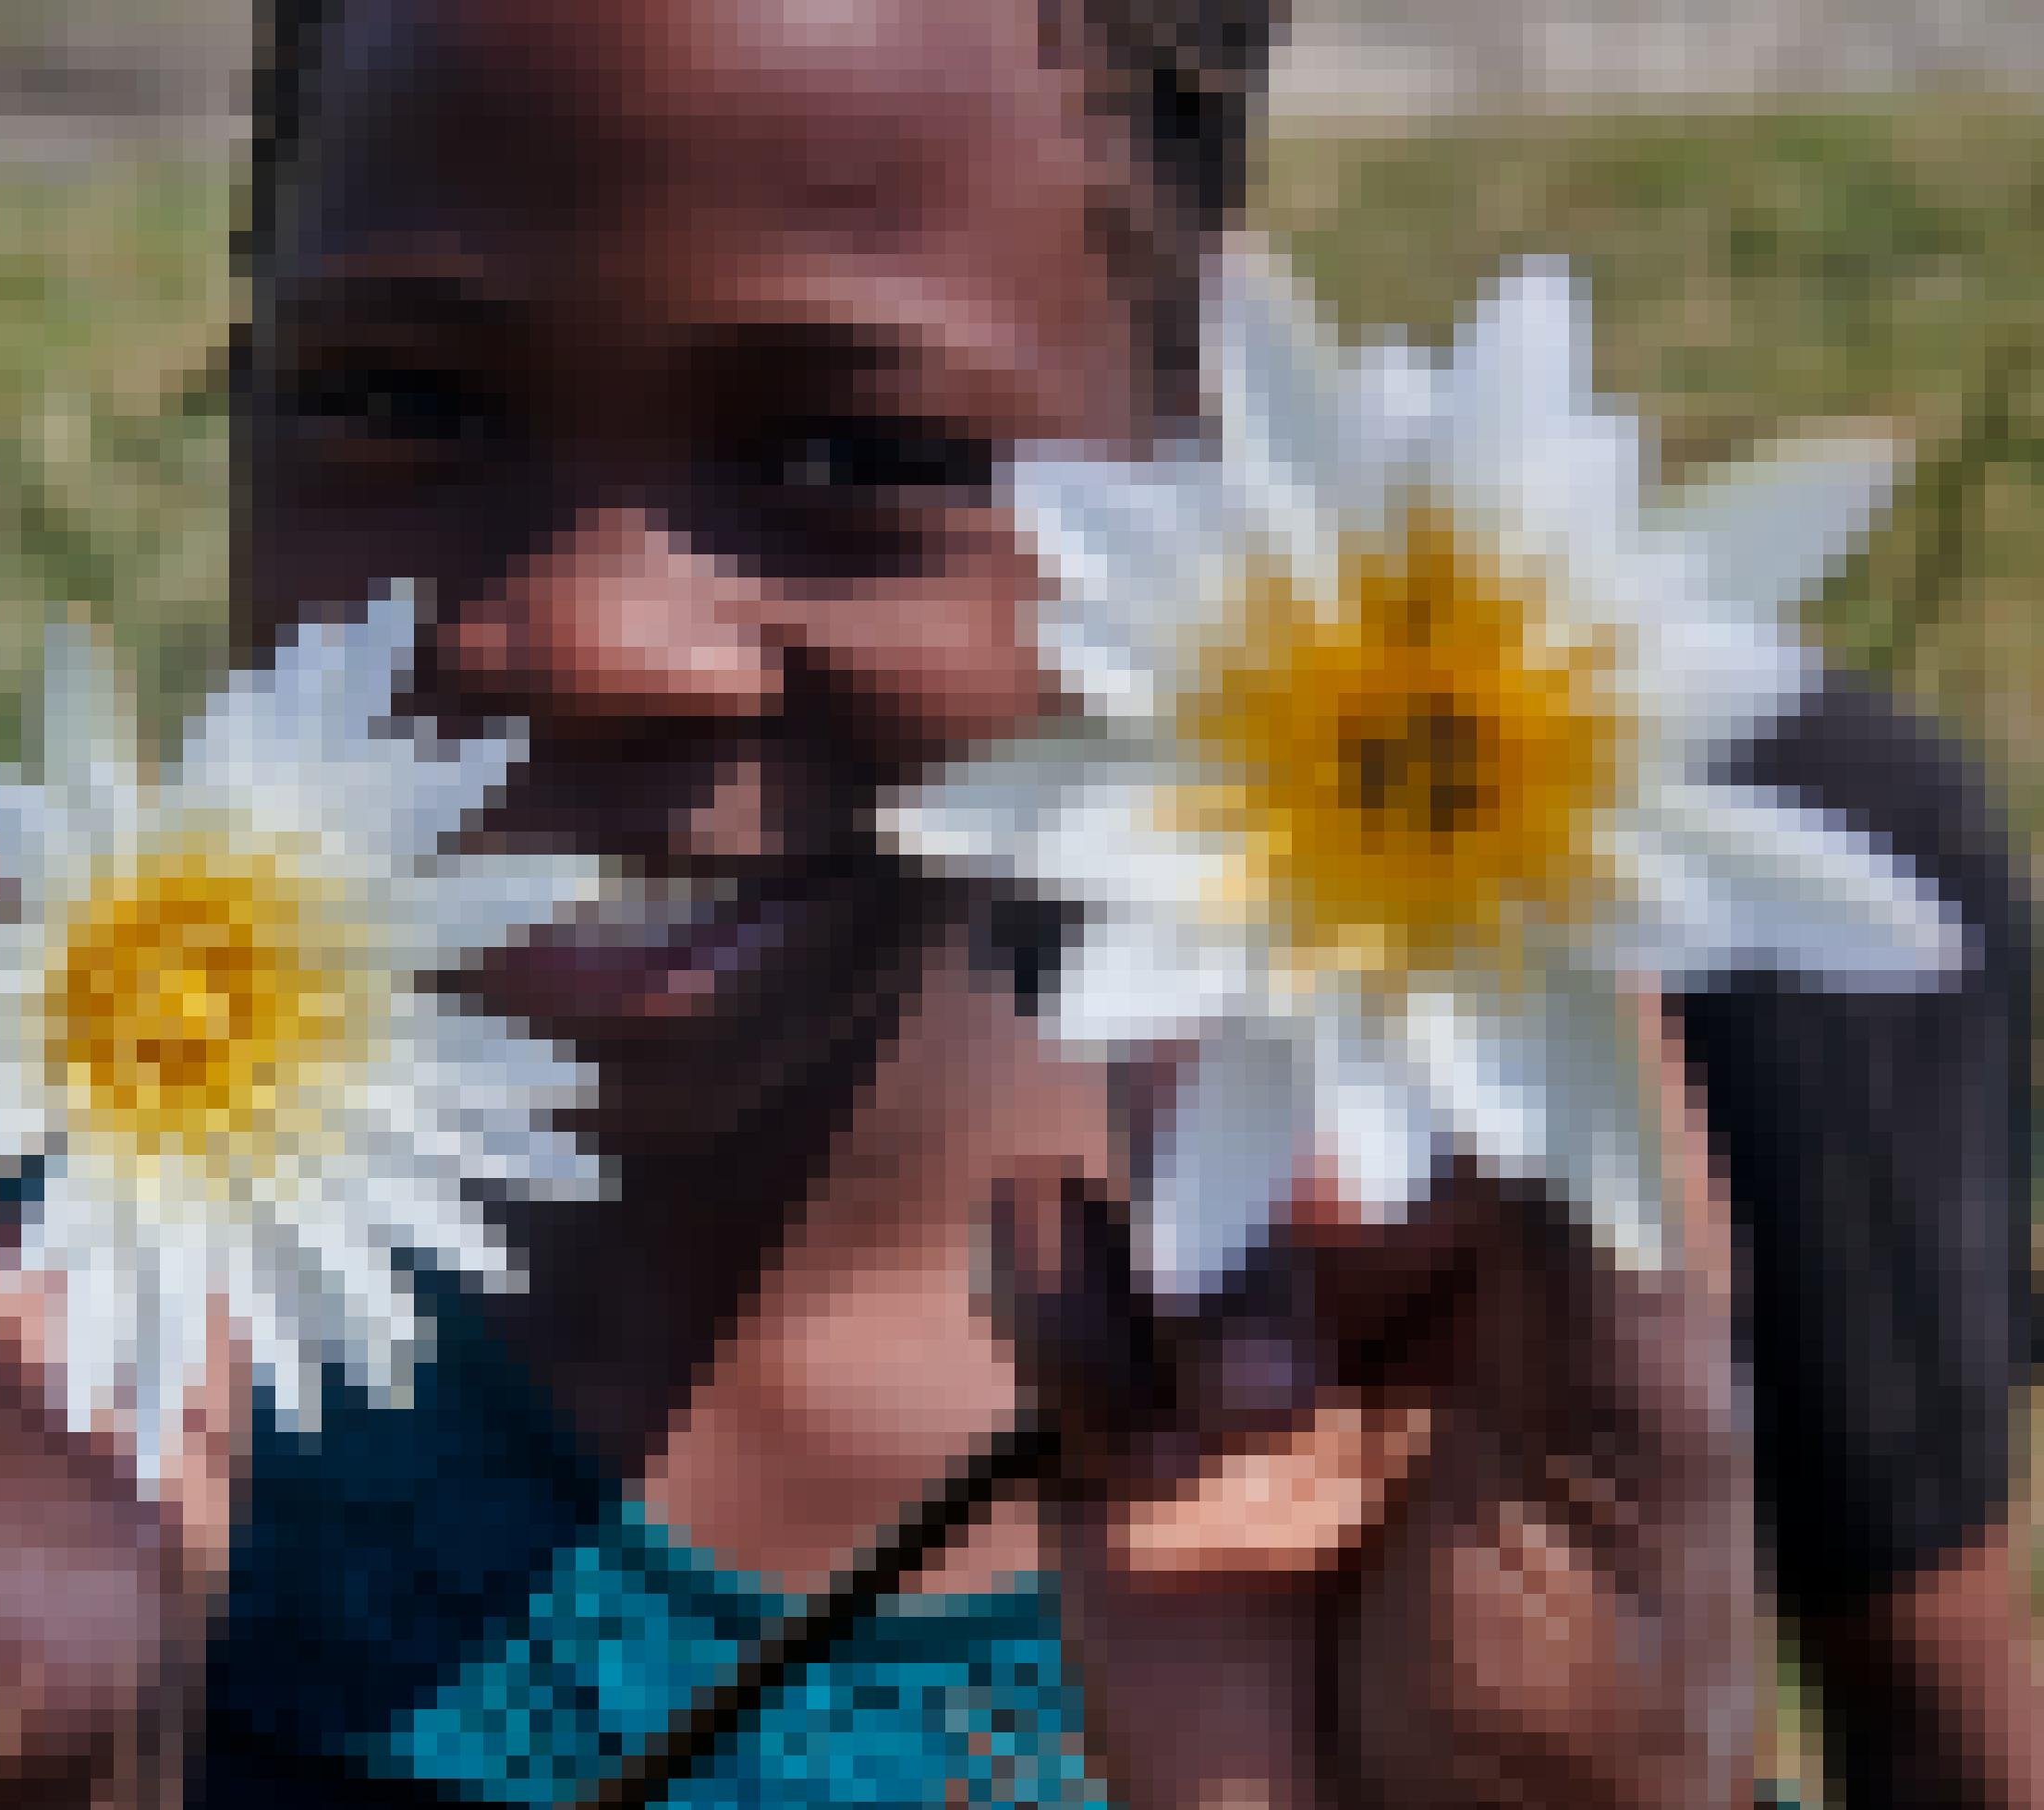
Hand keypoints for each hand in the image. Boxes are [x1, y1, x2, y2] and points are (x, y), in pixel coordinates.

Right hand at [991, 1023, 1756, 1809]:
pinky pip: (1038, 1260)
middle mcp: (1381, 1256)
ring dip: (1185, 1259)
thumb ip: (1601, 1228)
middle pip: (1280, 1057)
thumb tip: (1546, 991)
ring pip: (1146, 1136)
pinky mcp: (1101, 1400)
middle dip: (1270, 1123)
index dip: (1414, 983)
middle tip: (1297, 1215)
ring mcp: (1228, 1321)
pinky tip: (1129, 1437)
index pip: (1464, 1035)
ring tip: (1249, 1415)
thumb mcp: (1646, 1458)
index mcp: (1539, 1240)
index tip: (1370, 949)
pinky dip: (1059, 1311)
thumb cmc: (1579, 1699)